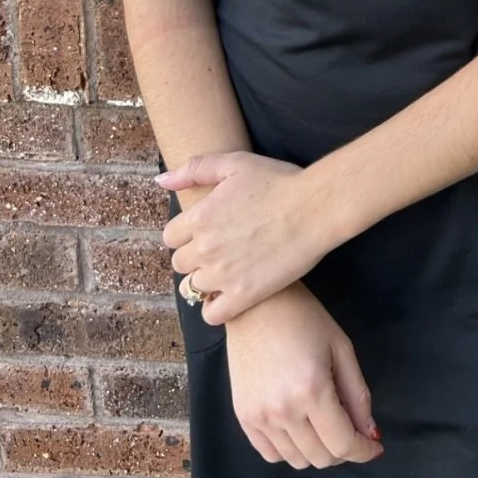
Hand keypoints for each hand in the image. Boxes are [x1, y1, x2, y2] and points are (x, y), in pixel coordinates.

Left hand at [156, 150, 334, 323]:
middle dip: (195, 256)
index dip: (186, 234)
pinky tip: (229, 294)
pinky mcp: (243, 296)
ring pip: (193, 288)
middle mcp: (206, 248)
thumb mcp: (236, 163)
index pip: (170, 237)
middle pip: (180, 263)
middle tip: (219, 250)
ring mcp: (223, 274)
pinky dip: (215, 307)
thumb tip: (161, 181)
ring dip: (206, 281)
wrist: (316, 208)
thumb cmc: (279, 181)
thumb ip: (195, 169)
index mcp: (201, 217)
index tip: (204, 232)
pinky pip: (211, 314)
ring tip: (227, 270)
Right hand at [225, 284, 384, 467]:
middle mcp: (283, 411)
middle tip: (350, 428)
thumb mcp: (342, 349)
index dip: (364, 451)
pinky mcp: (243, 417)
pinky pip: (272, 454)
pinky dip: (291, 450)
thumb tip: (370, 433)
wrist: (257, 304)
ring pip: (298, 460)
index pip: (343, 444)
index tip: (374, 447)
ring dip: (318, 451)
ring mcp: (259, 417)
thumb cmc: (304, 318)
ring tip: (324, 424)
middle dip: (343, 449)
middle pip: (321, 458)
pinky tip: (300, 427)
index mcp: (312, 391)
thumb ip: (358, 395)